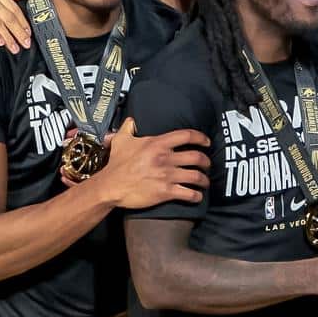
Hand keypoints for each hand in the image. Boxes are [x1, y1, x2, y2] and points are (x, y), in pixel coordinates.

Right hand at [94, 119, 211, 210]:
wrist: (110, 186)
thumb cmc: (116, 164)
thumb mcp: (121, 141)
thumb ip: (128, 128)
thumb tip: (131, 120)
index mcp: (157, 144)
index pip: (187, 135)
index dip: (201, 137)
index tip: (206, 142)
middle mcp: (165, 158)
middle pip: (197, 157)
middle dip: (206, 161)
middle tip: (207, 164)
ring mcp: (167, 176)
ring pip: (196, 176)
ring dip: (204, 180)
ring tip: (205, 182)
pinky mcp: (165, 192)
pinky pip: (189, 194)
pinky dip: (197, 196)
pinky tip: (197, 196)